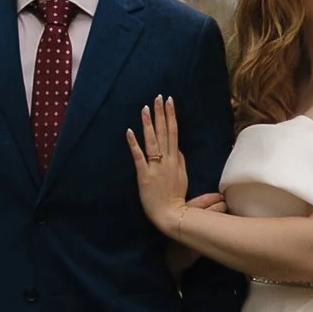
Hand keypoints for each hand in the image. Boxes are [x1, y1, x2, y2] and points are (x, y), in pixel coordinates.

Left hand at [127, 93, 190, 233]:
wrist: (170, 214)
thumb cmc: (176, 197)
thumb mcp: (183, 176)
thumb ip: (180, 161)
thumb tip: (176, 147)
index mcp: (176, 160)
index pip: (173, 133)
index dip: (171, 116)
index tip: (169, 102)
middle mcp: (167, 160)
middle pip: (164, 133)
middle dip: (161, 114)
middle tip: (158, 97)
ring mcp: (155, 167)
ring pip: (152, 141)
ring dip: (149, 124)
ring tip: (145, 108)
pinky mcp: (144, 175)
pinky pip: (138, 157)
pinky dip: (134, 144)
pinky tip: (129, 131)